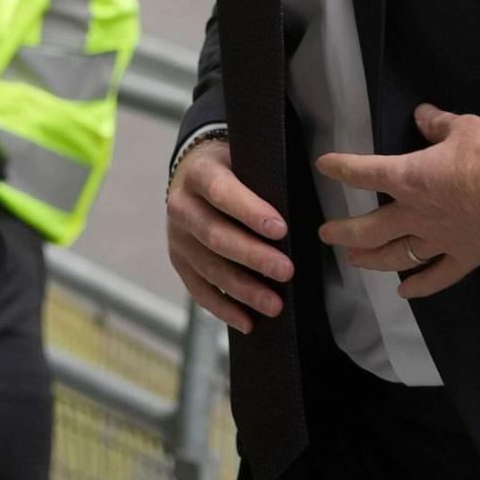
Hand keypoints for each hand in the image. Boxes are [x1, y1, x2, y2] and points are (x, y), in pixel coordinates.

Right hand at [166, 138, 293, 333]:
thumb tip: (301, 201)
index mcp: (199, 172)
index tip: (281, 229)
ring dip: (243, 290)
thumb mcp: (241, 157)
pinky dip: (223, 308)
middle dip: (253, 256)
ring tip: (274, 305)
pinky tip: (247, 321)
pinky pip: (198, 290)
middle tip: (286, 271)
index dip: (250, 211)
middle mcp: (182, 205)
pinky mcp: (179, 261)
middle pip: (215, 235)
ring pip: (209, 268)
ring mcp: (178, 237)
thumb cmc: (231, 167)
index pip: (221, 192)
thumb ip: (263, 175)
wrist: (191, 172)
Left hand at [316, 103, 479, 299]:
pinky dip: (420, 286)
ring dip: (372, 259)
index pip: (366, 172)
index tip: (324, 165)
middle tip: (326, 233)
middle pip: (371, 228)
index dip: (342, 167)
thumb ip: (438, 124)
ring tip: (354, 259)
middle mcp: (417, 214)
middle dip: (345, 231)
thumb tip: (422, 116)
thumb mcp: (463, 127)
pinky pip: (437, 276)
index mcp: (411, 178)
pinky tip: (405, 292)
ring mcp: (440, 240)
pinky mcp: (465, 257)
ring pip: (397, 256)